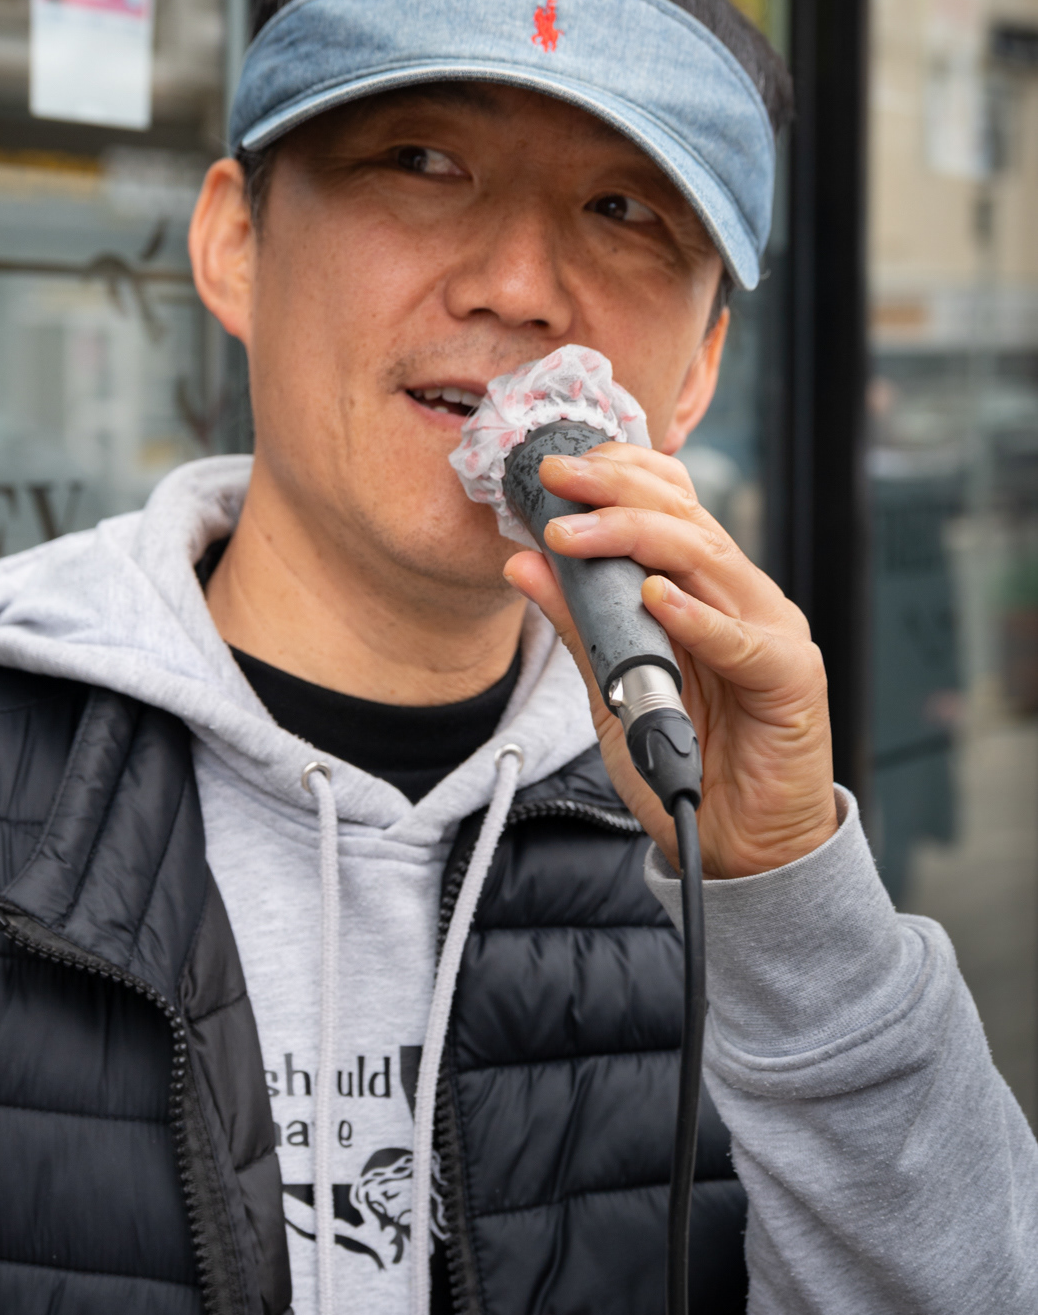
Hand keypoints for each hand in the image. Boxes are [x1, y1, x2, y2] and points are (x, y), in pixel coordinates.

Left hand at [502, 444, 837, 879]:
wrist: (742, 845)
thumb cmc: (685, 761)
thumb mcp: (612, 689)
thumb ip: (577, 626)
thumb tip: (524, 564)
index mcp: (705, 590)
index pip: (669, 506)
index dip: (616, 477)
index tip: (553, 470)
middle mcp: (742, 597)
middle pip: (684, 520)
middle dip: (614, 491)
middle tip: (556, 477)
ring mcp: (773, 631)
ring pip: (708, 561)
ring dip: (636, 540)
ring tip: (576, 533)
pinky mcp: (791, 679)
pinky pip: (742, 641)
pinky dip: (695, 618)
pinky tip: (654, 598)